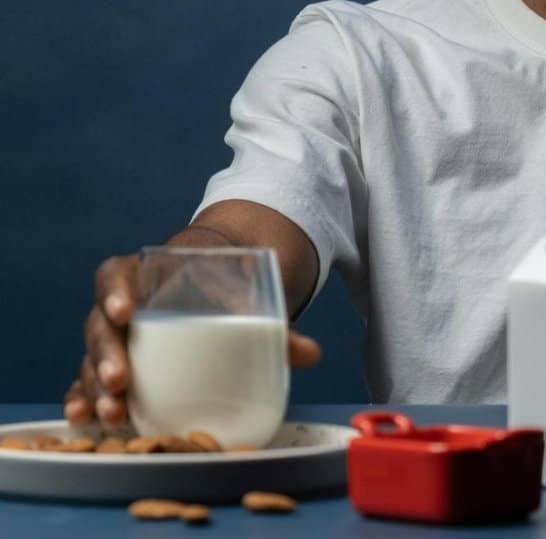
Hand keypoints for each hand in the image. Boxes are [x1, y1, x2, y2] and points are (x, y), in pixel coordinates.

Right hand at [64, 253, 322, 426]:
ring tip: (110, 414)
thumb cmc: (231, 287)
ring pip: (93, 358)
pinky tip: (86, 421)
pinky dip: (87, 401)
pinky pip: (93, 383)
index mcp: (147, 274)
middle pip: (100, 324)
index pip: (116, 273)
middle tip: (119, 380)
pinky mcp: (120, 367)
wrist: (226, 287)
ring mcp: (118, 338)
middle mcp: (122, 306)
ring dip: (94, 387)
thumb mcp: (250, 297)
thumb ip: (276, 324)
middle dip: (105, 353)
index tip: (125, 310)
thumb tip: (310, 354)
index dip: (114, 290)